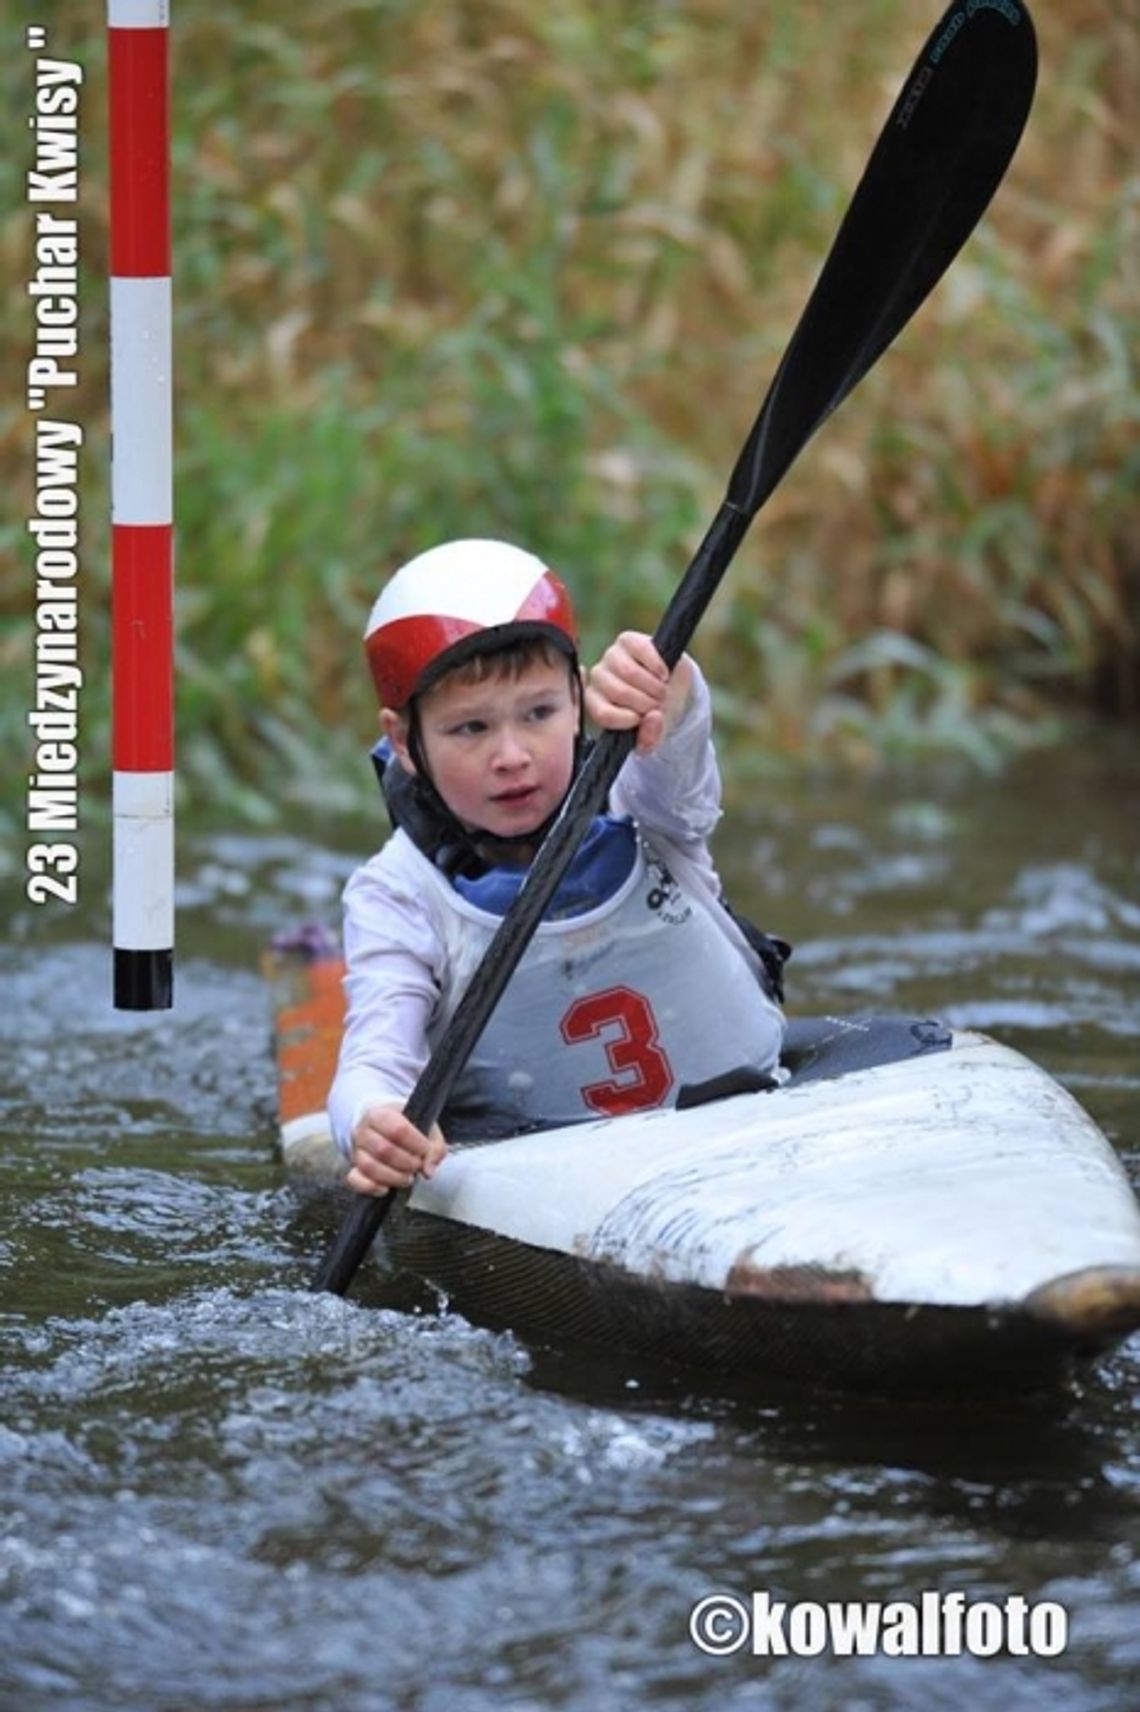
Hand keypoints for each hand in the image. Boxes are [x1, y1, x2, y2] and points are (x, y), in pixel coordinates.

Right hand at [346, 1105, 446, 1196]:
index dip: (415, 1144)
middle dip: (406, 1162)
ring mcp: (356, 1151)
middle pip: (383, 1149)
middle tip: (417, 1165)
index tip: (425, 1149)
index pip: (397, 1129)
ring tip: (408, 1177)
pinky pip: (356, 1180)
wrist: (383, 1128)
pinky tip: (387, 1188)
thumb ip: (435, 1147)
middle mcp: (364, 1131)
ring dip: (394, 1177)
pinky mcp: (353, 1169)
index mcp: (381, 1114)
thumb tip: (428, 1170)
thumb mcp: (426, 1129)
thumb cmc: (407, 1128)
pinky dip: (372, 1188)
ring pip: (369, 1167)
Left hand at [584, 632, 693, 753]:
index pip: (603, 713)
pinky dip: (657, 666)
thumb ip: (650, 737)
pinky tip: (664, 674)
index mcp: (596, 703)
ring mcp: (611, 656)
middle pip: (618, 691)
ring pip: (628, 671)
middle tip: (659, 705)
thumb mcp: (652, 733)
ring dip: (653, 686)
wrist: (672, 686)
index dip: (627, 719)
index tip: (642, 720)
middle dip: (645, 702)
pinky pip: (640, 650)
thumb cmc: (655, 711)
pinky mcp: (627, 640)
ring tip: (663, 692)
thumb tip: (653, 718)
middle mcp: (598, 677)